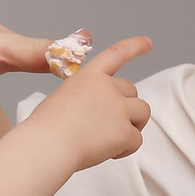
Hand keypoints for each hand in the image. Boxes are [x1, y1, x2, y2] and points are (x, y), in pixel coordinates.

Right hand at [23, 36, 153, 171]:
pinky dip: (126, 149)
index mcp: (89, 76)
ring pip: (143, 112)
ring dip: (134, 125)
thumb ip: (85, 97)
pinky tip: (109, 153)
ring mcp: (118, 109)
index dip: (134, 46)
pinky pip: (137, 140)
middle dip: (127, 107)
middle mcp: (107, 88)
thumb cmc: (47, 128)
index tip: (148, 42)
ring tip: (115, 140)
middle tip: (111, 126)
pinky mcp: (124, 132)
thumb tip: (94, 114)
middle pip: (132, 91)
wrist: (47, 146)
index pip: (116, 54)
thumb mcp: (63, 97)